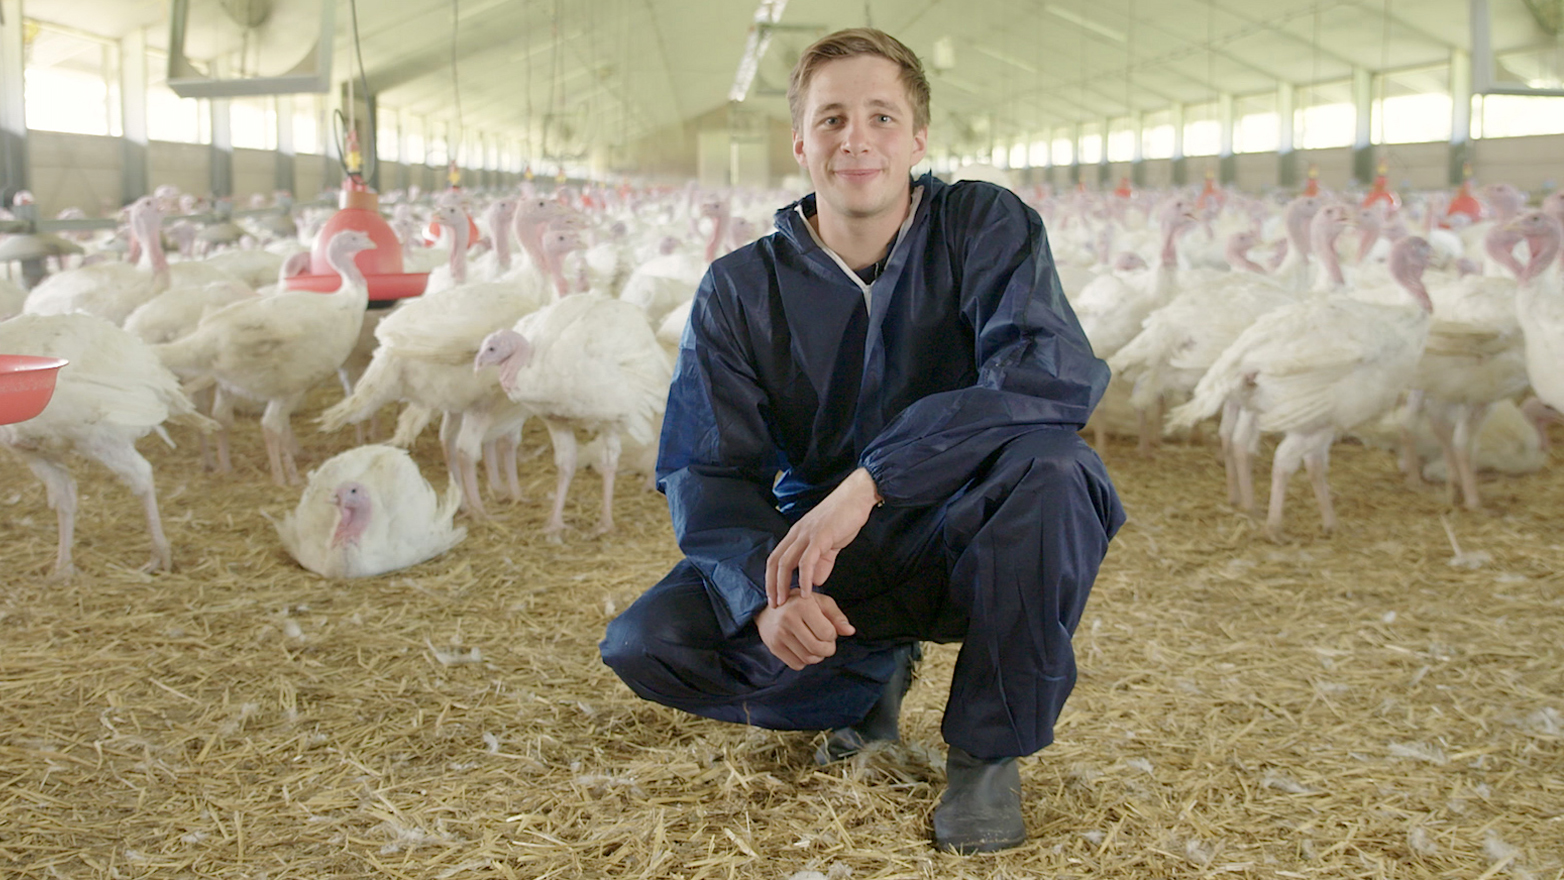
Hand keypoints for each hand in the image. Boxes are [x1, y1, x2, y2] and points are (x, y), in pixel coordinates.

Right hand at [756, 589, 854, 670]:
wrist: (768, 611)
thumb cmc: (800, 605)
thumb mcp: (821, 603)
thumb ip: (837, 617)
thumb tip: (850, 631)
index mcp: (802, 605)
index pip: (827, 633)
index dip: (832, 635)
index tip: (828, 629)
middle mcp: (788, 619)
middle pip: (818, 648)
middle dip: (828, 649)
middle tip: (826, 643)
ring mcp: (779, 635)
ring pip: (808, 659)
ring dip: (818, 656)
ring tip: (815, 645)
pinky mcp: (774, 647)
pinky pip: (797, 665)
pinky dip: (805, 661)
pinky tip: (803, 649)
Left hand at [765, 468, 881, 607]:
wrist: (857, 496)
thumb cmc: (844, 517)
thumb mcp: (830, 543)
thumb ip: (822, 562)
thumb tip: (815, 582)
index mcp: (796, 534)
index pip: (775, 559)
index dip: (772, 579)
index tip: (774, 597)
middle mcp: (796, 534)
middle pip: (775, 562)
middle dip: (772, 585)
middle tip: (775, 605)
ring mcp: (807, 534)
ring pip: (786, 562)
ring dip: (783, 584)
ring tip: (786, 601)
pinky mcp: (820, 536)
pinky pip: (807, 560)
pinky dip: (805, 578)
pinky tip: (807, 592)